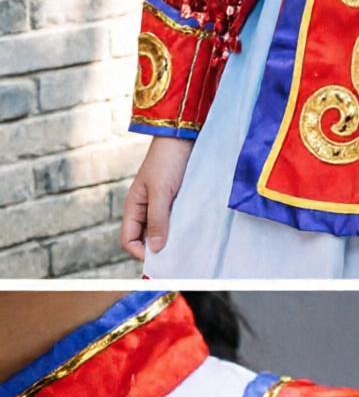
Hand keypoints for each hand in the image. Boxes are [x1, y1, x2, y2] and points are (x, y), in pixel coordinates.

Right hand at [120, 136, 193, 260]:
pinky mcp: (175, 198)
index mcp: (133, 207)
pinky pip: (174, 218)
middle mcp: (144, 208)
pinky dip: (180, 225)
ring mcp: (160, 204)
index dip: (140, 252)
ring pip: (161, 229)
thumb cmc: (167, 161)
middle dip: (157, 248)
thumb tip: (155, 248)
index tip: (160, 259)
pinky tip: (192, 229)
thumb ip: (157, 219)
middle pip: (145, 237)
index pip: (128, 240)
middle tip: (177, 256)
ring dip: (171, 236)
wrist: (182, 137)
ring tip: (186, 243)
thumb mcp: (161, 191)